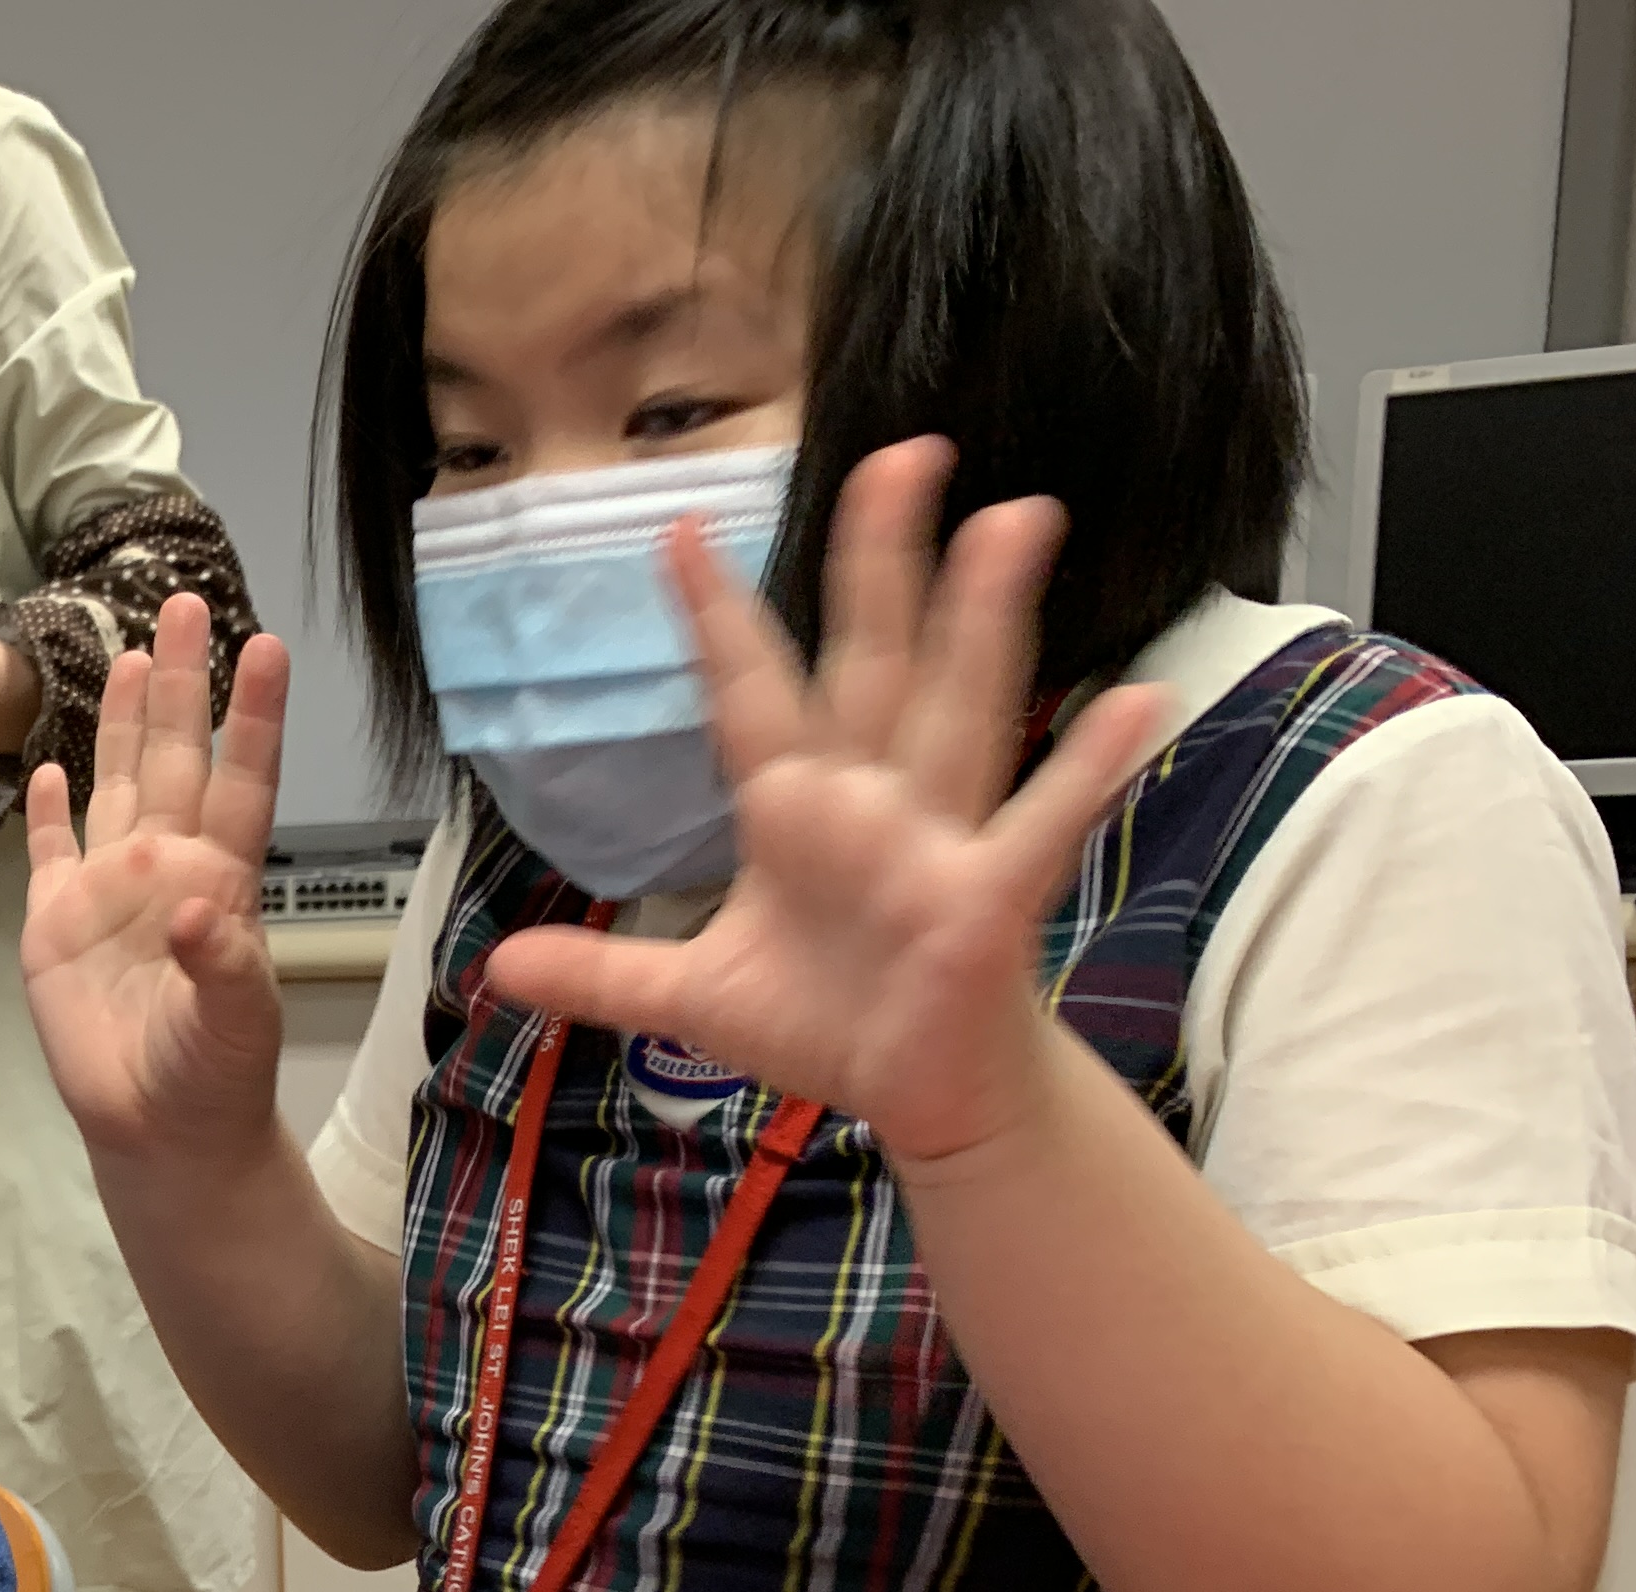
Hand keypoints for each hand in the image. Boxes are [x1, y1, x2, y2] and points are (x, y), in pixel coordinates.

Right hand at [17, 597, 294, 1170]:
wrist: (160, 1132)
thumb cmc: (215, 1077)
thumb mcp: (235, 1024)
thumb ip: (223, 965)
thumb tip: (197, 910)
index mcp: (220, 881)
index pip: (242, 782)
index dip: (253, 718)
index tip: (266, 647)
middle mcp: (166, 868)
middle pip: (177, 758)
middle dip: (183, 683)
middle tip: (188, 604)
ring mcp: (108, 891)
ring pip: (119, 784)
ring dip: (125, 721)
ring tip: (135, 655)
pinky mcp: (54, 925)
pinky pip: (52, 853)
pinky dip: (50, 811)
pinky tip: (51, 768)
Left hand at [479, 438, 1174, 1168]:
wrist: (919, 1095)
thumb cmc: (831, 1023)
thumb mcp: (696, 999)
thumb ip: (604, 977)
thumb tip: (499, 969)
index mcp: (799, 812)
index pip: (749, 696)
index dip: (715, 622)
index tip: (678, 534)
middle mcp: (874, 801)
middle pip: (873, 660)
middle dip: (880, 562)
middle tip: (899, 452)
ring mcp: (937, 839)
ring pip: (959, 707)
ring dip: (987, 616)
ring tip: (1015, 518)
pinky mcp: (988, 899)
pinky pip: (1039, 825)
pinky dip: (1087, 768)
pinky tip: (1136, 701)